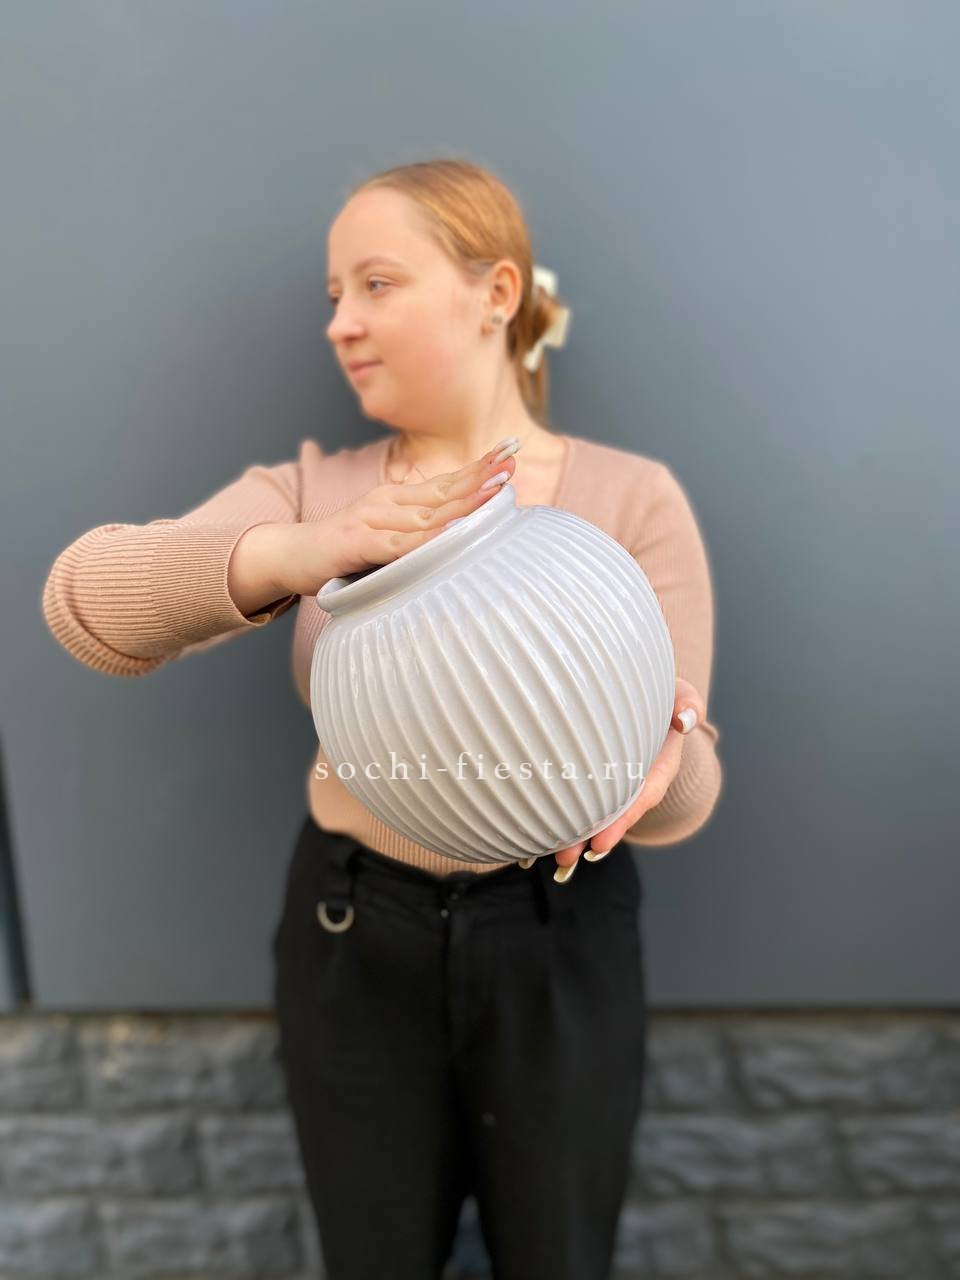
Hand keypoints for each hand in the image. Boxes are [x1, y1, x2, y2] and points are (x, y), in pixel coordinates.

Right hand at [276, 436, 520, 596]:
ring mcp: (373, 521)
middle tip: (512, 462)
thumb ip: (417, 532)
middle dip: (480, 476)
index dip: (478, 469)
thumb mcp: (386, 534)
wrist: (291, 554)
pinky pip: (399, 544)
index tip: (510, 455)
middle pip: (443, 490)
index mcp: (397, 498)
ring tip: (495, 490)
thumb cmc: (344, 550)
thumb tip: (459, 534)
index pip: (445, 481)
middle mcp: (387, 502)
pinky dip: (427, 539)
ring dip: (463, 502)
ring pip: (428, 514)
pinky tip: (451, 534)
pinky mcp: (359, 544)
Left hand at [520, 677, 706, 878]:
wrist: (642, 696)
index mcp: (658, 767)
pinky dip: (564, 814)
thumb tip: (685, 719)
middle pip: (614, 814)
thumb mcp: (679, 694)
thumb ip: (687, 702)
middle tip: (567, 855)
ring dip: (574, 834)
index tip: (601, 842)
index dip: (621, 820)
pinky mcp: (594, 778)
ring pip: (596, 812)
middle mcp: (637, 781)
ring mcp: (615, 782)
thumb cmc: (660, 696)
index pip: (640, 797)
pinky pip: (582, 798)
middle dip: (591, 837)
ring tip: (553, 854)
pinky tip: (542, 831)